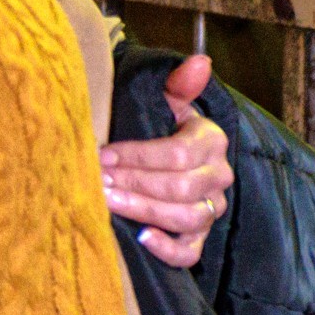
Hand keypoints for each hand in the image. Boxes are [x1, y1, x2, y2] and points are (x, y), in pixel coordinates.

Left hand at [99, 53, 231, 269]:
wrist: (167, 161)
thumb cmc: (158, 129)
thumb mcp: (166, 102)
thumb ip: (178, 84)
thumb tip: (199, 63)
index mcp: (212, 140)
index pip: (180, 153)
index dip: (138, 156)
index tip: (102, 155)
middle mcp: (218, 176)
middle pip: (181, 186)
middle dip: (134, 182)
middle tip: (95, 180)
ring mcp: (211, 208)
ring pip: (186, 216)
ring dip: (143, 209)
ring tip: (106, 202)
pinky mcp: (198, 237)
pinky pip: (190, 251)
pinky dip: (167, 248)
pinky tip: (140, 238)